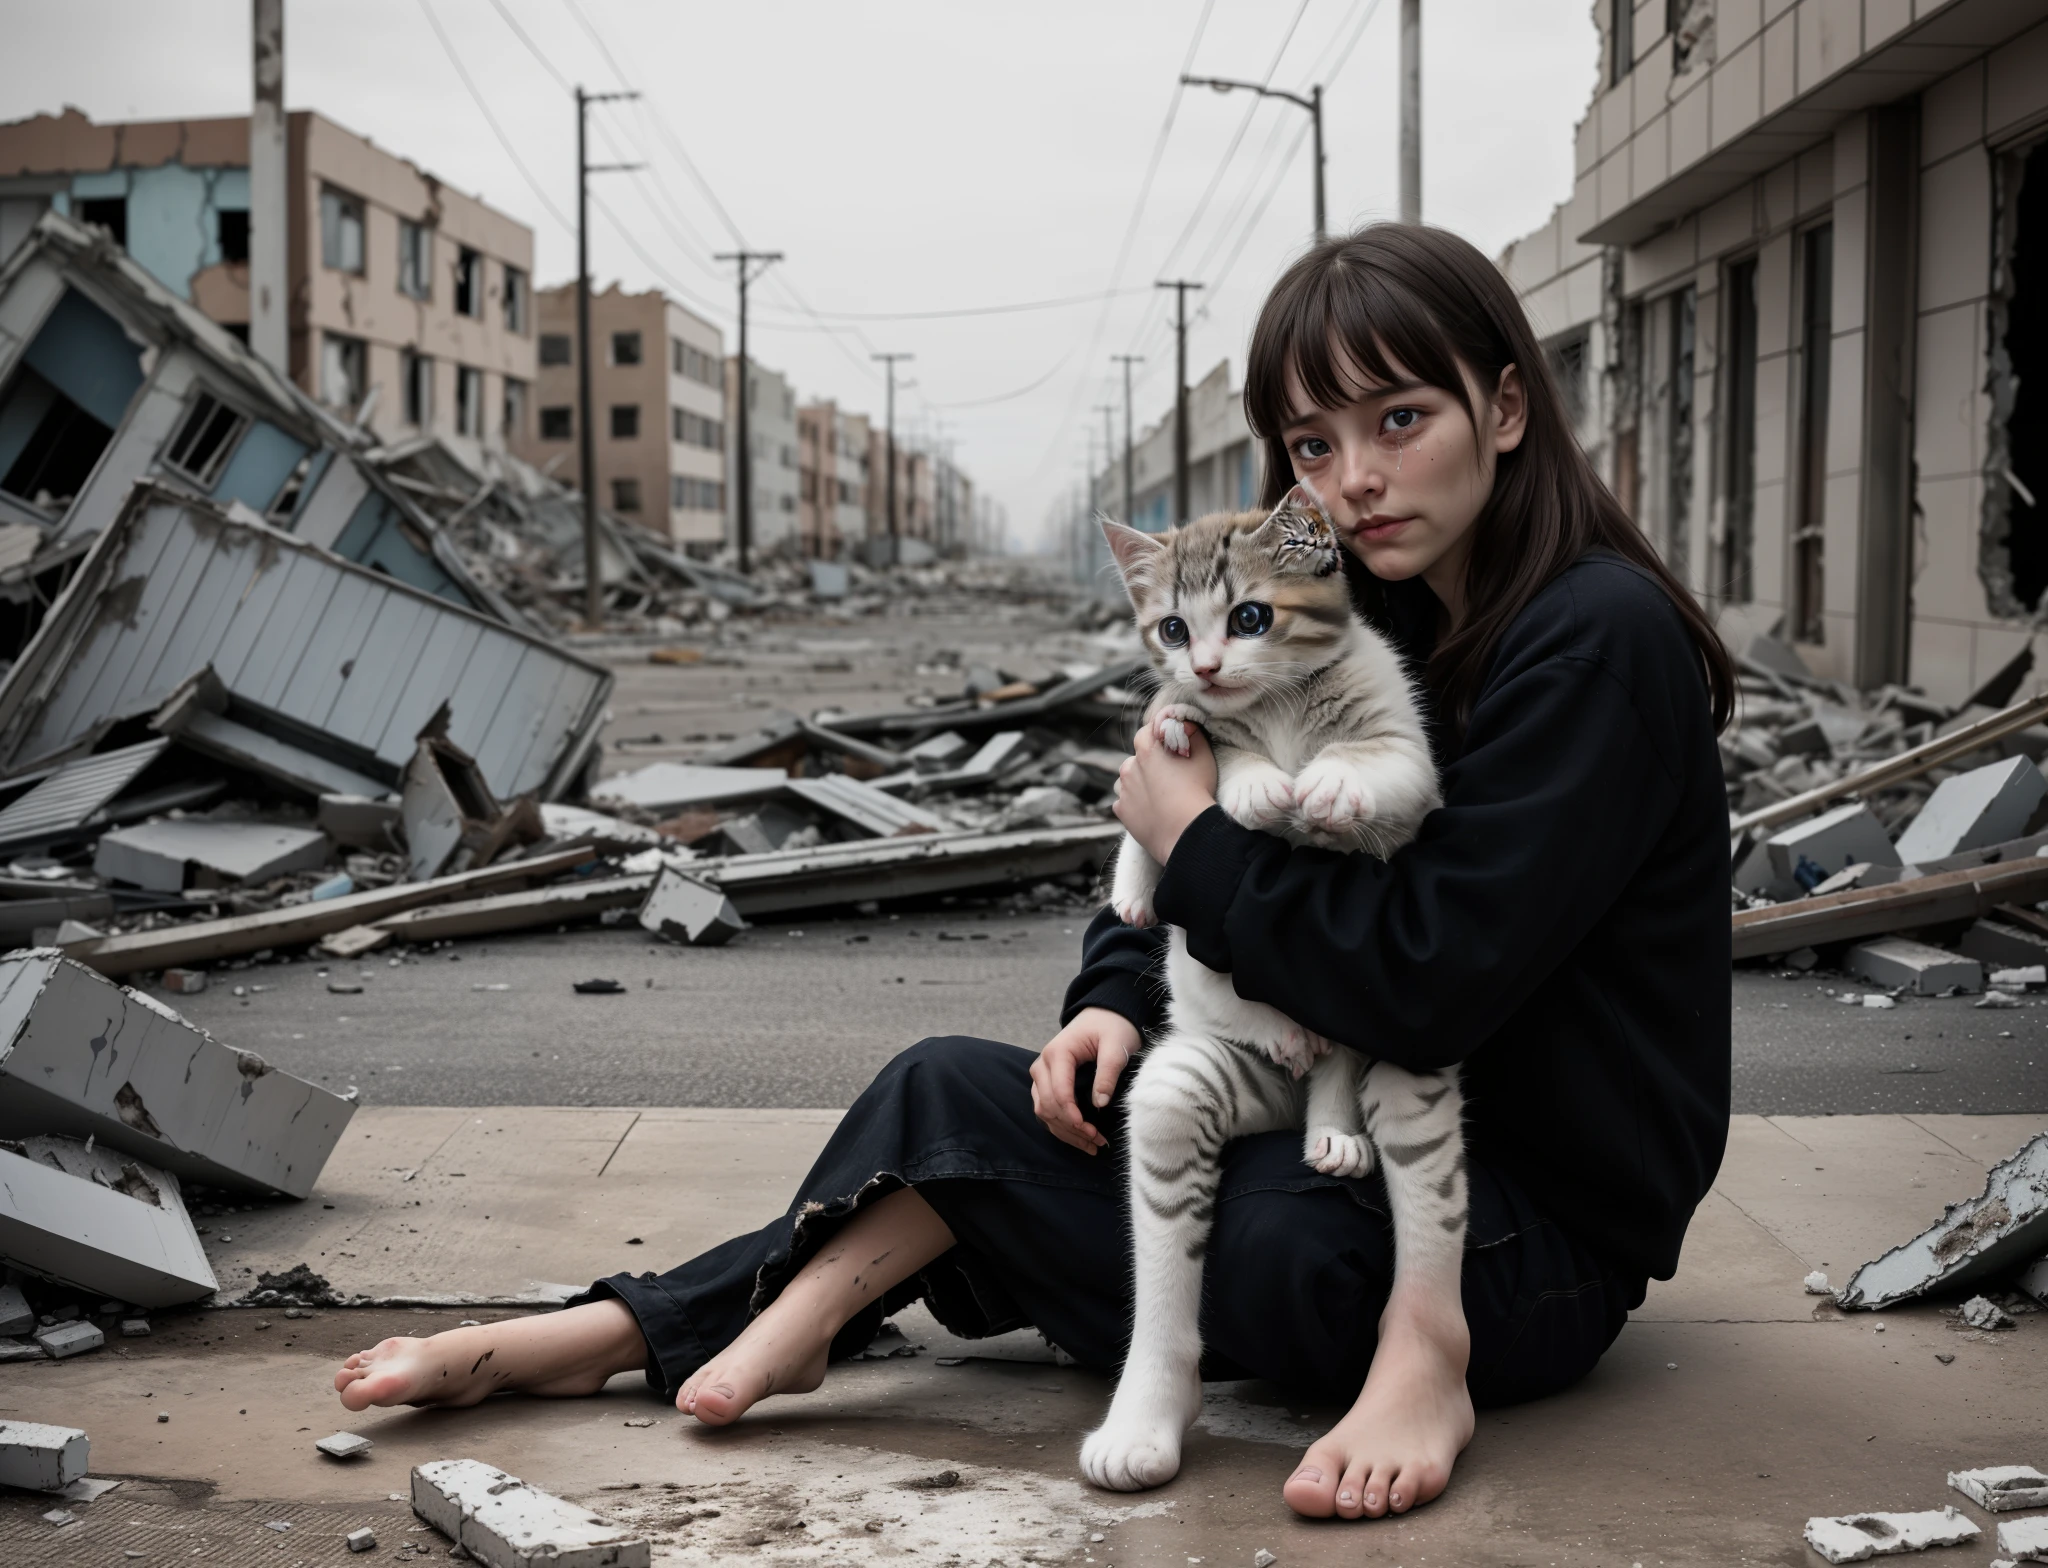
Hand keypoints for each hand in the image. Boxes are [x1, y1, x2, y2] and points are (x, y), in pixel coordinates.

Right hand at [1029, 1007, 1141, 1154]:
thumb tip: (1100, 1104)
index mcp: (1058, 1052)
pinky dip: (1062, 1127)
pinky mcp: (1047, 1083)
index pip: (1059, 1090)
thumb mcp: (1116, 1046)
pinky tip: (1082, 1139)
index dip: (1072, 1114)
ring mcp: (1042, 1074)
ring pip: (1044, 1111)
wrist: (1105, 1014)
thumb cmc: (1112, 1027)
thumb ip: (1107, 1073)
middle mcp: (1043, 1064)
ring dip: (1065, 1131)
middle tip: (1098, 1140)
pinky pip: (1047, 1110)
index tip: (1090, 1130)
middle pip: (1048, 1105)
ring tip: (1093, 1145)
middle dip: (1071, 1126)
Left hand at [1113, 721, 1218, 864]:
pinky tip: (1152, 810)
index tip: (1170, 744)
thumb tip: (1183, 722)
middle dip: (1150, 762)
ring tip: (1161, 795)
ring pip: (1129, 779)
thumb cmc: (1197, 792)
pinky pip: (1125, 801)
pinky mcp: (1121, 811)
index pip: (1147, 731)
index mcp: (1147, 749)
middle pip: (1137, 757)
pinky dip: (1135, 803)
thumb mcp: (1203, 755)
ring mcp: (1123, 790)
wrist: (1186, 832)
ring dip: (1140, 782)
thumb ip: (1192, 733)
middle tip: (1170, 775)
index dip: (1159, 735)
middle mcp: (1129, 767)